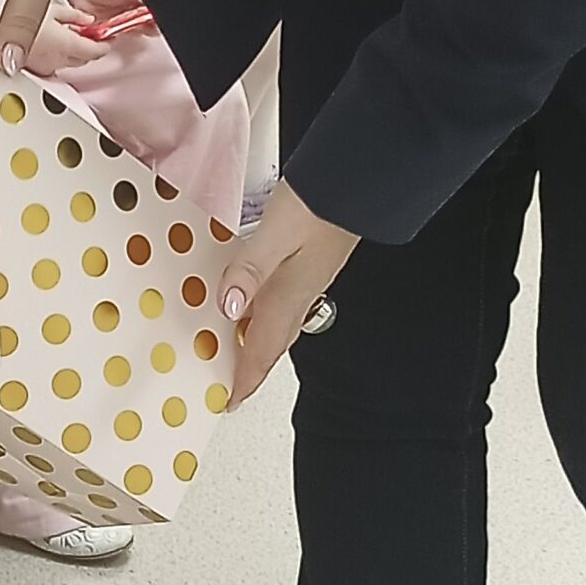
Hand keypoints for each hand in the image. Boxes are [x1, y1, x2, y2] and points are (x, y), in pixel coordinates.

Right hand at [21, 13, 101, 76]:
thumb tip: (86, 20)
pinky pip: (53, 66)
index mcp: (67, 44)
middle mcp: (58, 60)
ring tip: (69, 38)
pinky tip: (52, 46)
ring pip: (70, 64)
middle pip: (85, 59)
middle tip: (90, 37)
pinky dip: (57, 58)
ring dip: (73, 54)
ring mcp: (46, 68)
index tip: (107, 39)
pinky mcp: (34, 70)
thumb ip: (75, 16)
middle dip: (90, 50)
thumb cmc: (20, 17)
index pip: (96, 51)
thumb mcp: (52, 8)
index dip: (105, 45)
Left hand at [218, 182, 358, 406]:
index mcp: (289, 294)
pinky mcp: (310, 263)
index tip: (229, 400)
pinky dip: (264, 316)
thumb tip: (228, 307)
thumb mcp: (275, 234)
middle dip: (251, 368)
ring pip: (278, 325)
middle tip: (230, 385)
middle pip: (271, 343)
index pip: (262, 349)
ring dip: (257, 344)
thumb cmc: (319, 203)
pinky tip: (252, 304)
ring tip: (234, 353)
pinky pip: (282, 304)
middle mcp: (300, 293)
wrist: (357, 184)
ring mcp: (308, 280)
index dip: (244, 377)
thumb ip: (250, 270)